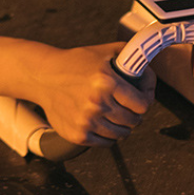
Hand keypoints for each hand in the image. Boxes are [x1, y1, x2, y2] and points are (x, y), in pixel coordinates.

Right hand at [32, 43, 155, 145]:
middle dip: (135, 112)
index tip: (142, 96)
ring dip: (123, 125)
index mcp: (106, 81)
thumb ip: (130, 57)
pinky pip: (106, 143)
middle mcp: (97, 103)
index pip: (142, 104)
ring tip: (115, 112)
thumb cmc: (75, 62)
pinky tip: (102, 120)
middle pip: (134, 120)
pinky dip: (108, 134)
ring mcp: (87, 121)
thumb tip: (150, 71)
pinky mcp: (78, 135)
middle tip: (128, 104)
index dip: (146, 98)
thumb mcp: (104, 52)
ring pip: (122, 134)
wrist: (43, 77)